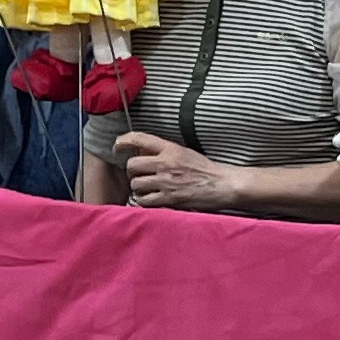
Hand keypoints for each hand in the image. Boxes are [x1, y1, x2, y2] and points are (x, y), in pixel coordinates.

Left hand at [117, 131, 242, 212]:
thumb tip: (141, 153)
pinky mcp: (169, 198)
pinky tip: (151, 199)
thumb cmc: (204, 169)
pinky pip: (144, 200)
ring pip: (136, 184)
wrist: (222, 184)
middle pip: (132, 165)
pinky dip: (144, 201)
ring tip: (146, 189)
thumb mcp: (184, 152)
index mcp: (170, 148)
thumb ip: (163, 152)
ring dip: (138, 188)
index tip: (117, 147)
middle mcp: (165, 163)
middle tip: (138, 175)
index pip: (140, 139)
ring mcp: (166, 182)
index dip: (123, 142)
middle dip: (132, 172)